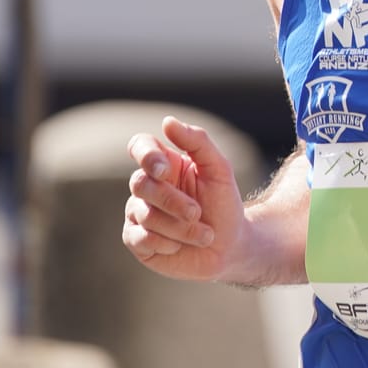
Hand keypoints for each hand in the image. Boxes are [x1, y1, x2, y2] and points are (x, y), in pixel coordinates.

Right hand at [121, 116, 250, 283]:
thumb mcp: (219, 169)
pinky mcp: (137, 240)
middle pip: (141, 184)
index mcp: (164, 164)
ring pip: (145, 214)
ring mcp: (138, 213)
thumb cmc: (224, 204)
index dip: (146, 155)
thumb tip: (167, 121)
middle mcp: (147, 186)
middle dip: (172, 201)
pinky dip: (165, 243)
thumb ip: (197, 141)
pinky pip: (139, 238)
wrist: (231, 246)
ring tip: (204, 234)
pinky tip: (180, 246)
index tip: (165, 170)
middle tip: (197, 213)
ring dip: (179, 227)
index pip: (140, 146)